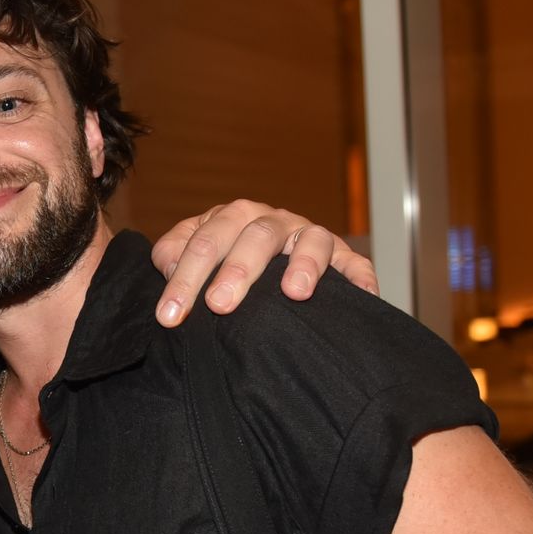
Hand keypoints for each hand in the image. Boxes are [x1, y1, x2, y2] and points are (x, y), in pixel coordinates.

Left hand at [150, 200, 377, 325]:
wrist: (257, 257)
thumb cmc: (219, 259)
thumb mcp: (188, 252)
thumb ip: (172, 254)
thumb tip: (170, 268)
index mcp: (232, 217)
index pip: (205, 243)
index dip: (185, 279)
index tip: (169, 316)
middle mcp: (272, 221)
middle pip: (255, 236)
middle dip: (237, 271)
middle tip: (219, 305)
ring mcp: (307, 235)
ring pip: (311, 239)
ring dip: (305, 262)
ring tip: (296, 292)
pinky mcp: (340, 255)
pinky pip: (355, 262)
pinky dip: (360, 276)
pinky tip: (363, 297)